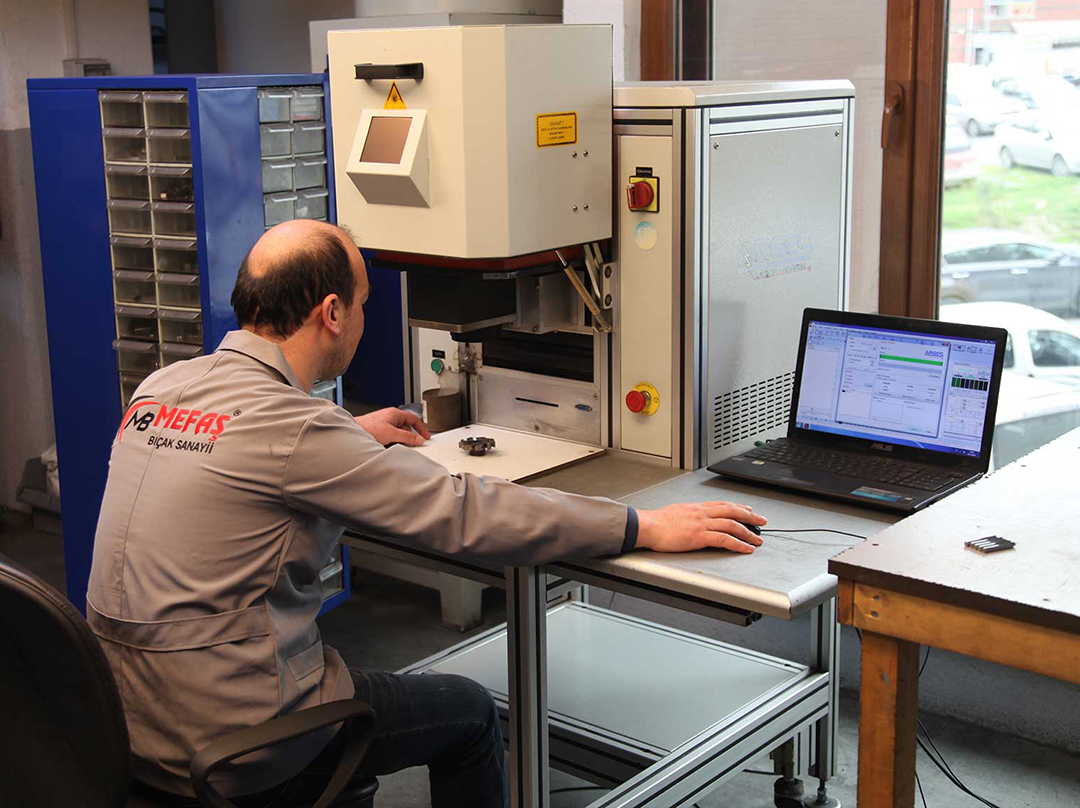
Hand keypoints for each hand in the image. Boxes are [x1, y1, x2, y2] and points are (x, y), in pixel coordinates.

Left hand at [355, 408, 430, 446]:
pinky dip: (390, 443)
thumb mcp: (392, 433)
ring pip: (398, 435)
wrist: (353, 433)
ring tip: (390, 444)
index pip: (414, 419)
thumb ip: (407, 437)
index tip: (426, 437)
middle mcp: (390, 418)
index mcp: (395, 413)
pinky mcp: (379, 432)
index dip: (421, 428)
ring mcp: (385, 425)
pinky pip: (390, 438)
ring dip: (397, 441)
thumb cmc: (367, 428)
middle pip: (406, 429)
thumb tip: (418, 439)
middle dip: (407, 438)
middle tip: (406, 444)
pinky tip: (385, 445)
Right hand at [635, 501, 765, 553]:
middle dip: (750, 516)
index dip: (737, 506)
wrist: (647, 525)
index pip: (722, 504)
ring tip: (757, 539)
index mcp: (696, 507)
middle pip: (732, 511)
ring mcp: (702, 524)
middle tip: (762, 521)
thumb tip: (689, 520)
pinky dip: (738, 544)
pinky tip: (745, 548)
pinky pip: (725, 539)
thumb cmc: (656, 522)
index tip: (747, 509)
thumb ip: (686, 516)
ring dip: (748, 532)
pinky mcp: (700, 536)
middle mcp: (702, 513)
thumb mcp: (674, 513)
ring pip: (732, 524)